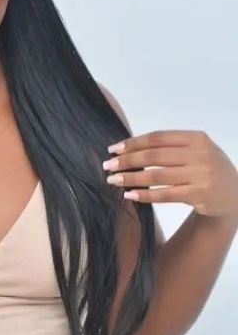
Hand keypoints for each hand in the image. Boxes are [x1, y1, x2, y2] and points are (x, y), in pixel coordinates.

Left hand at [103, 130, 237, 218]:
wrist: (236, 196)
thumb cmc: (207, 169)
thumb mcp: (196, 151)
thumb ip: (169, 147)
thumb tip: (127, 149)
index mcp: (196, 138)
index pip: (157, 138)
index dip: (133, 143)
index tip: (113, 149)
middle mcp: (200, 154)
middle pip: (154, 155)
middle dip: (127, 160)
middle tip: (108, 165)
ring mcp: (201, 175)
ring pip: (157, 175)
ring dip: (131, 178)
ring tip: (113, 180)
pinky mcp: (200, 195)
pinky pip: (166, 195)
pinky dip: (145, 195)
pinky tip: (130, 195)